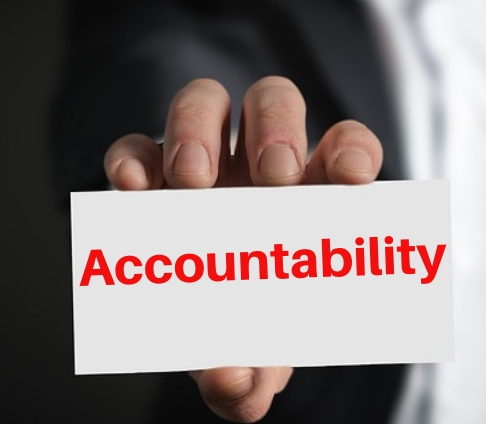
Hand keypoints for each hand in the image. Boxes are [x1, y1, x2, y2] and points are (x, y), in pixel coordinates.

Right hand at [102, 76, 382, 421]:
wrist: (189, 328)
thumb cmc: (242, 333)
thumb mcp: (250, 362)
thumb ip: (249, 381)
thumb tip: (237, 384)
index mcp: (309, 198)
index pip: (344, 147)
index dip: (353, 150)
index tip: (353, 179)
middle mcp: (255, 168)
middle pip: (274, 102)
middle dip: (278, 129)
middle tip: (274, 179)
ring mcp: (199, 164)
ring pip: (204, 101)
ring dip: (199, 130)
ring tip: (195, 183)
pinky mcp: (143, 176)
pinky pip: (134, 145)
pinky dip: (132, 158)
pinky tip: (136, 190)